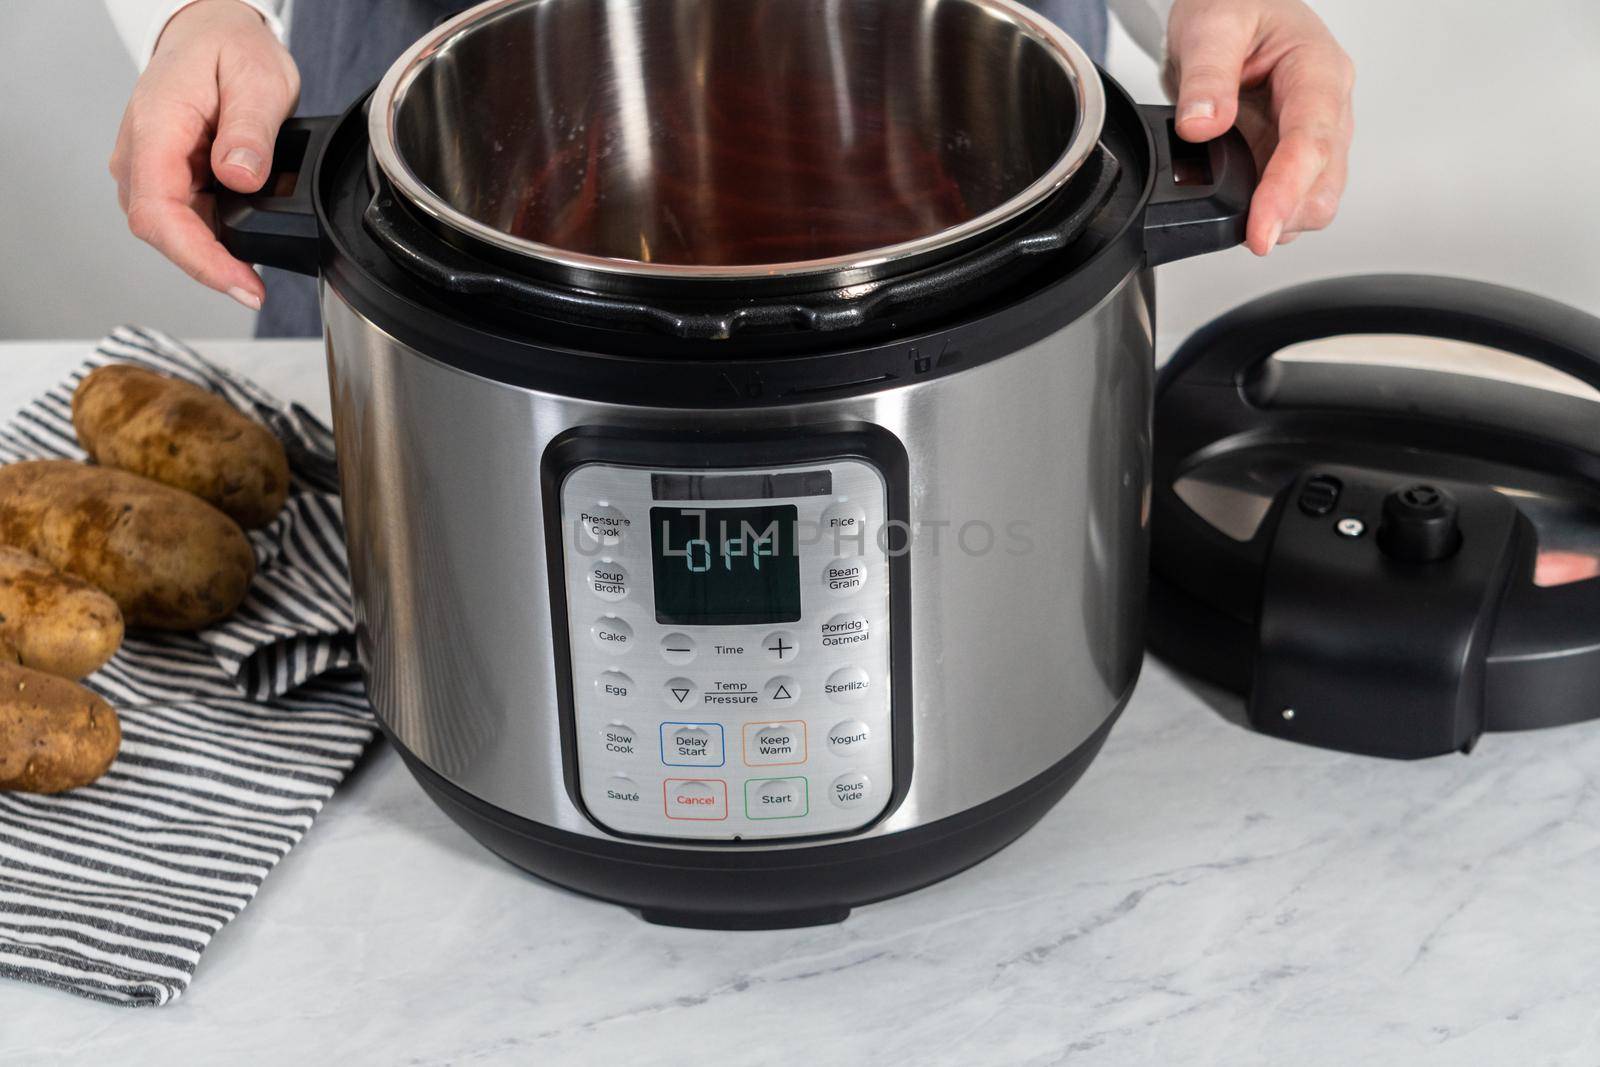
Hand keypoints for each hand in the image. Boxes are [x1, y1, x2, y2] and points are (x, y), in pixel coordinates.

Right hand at [109, 0, 299, 307]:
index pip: (159, 214)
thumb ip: (250, 131)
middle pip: (165, 232)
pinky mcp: (167, 177)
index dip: (200, 260)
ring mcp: (150, 167)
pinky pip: (186, 218)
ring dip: (215, 252)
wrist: (211, 31)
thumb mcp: (257, 79)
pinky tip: (249, 235)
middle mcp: (141, 153)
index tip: (240, 285)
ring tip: (259, 259)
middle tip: (255, 288)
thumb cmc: (229, 47)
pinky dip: (218, 235)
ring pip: (175, 231)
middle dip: (210, 266)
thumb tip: (241, 175)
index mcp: (156, 128)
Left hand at [1163, 0, 1354, 254]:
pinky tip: (1238, 208)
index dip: (1286, 192)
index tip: (1261, 232)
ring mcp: (1312, 133)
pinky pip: (1289, 197)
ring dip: (1279, 217)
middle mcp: (1326, 106)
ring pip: (1313, 199)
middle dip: (1287, 215)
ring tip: (1238, 219)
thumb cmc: (1230, 5)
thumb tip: (1201, 126)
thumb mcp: (1212, 26)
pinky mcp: (1290, 153)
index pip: (1311, 141)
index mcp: (1317, 69)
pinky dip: (1265, 211)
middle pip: (1324, 183)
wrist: (1224, 7)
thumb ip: (1207, 76)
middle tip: (1245, 235)